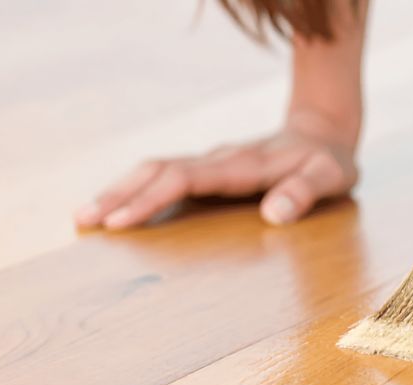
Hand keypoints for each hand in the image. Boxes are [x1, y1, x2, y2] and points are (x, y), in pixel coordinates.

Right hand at [73, 109, 358, 228]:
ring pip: (155, 170)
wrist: (323, 133)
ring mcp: (210, 164)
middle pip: (157, 170)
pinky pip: (164, 178)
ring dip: (119, 191)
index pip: (185, 178)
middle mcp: (217, 161)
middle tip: (82, 221)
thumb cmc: (328, 162)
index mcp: (241, 165)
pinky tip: (115, 210)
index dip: (151, 199)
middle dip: (118, 194)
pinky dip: (135, 192)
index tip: (121, 222)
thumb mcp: (330, 177)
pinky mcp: (208, 171)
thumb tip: (274, 216)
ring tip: (84, 218)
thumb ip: (305, 192)